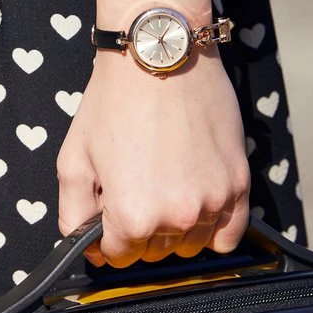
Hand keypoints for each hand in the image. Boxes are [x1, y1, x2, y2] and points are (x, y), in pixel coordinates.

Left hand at [56, 45, 249, 267]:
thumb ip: (73, 215)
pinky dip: (213, 229)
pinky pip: (230, 235)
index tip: (110, 207)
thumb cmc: (114, 102)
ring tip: (164, 186)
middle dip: (139, 229)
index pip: (118, 256)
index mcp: (132, 216)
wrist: (159, 56)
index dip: (108, 233)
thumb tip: (86, 248)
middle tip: (135, 186)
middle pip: (155, 253)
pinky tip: (196, 203)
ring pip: (191, 246)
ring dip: (175, 229)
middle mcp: (176, 217)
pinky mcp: (238, 184)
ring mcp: (213, 202)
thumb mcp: (73, 159)